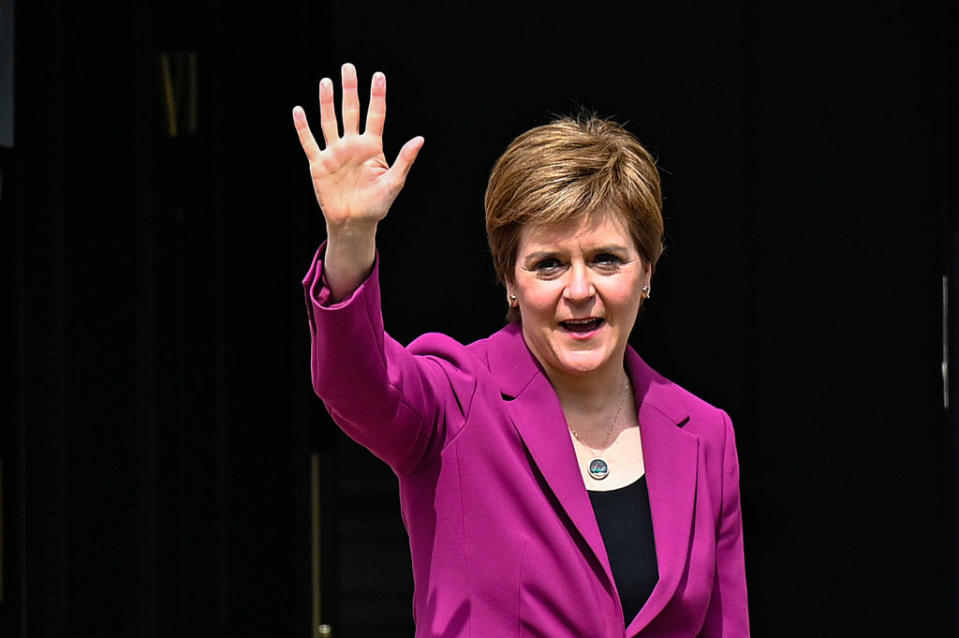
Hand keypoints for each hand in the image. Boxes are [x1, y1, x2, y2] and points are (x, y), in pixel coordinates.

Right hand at [292, 63, 423, 234]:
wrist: (354, 222)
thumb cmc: (377, 204)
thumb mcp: (394, 182)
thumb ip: (404, 160)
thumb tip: (420, 139)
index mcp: (372, 147)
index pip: (375, 116)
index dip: (377, 96)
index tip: (379, 76)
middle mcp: (352, 145)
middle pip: (350, 112)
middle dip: (349, 90)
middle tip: (348, 67)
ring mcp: (335, 153)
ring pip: (329, 122)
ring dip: (327, 103)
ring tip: (326, 82)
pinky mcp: (319, 164)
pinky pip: (310, 143)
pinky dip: (303, 128)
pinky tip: (299, 111)